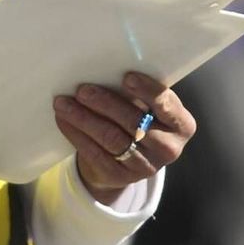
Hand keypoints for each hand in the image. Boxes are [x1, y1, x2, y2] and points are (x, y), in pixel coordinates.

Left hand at [52, 71, 195, 204]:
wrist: (126, 162)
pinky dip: (76, 134)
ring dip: (83, 118)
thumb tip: (104, 67)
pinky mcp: (120, 177)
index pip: (166, 105)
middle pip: (134, 122)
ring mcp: (145, 166)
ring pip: (111, 138)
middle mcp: (169, 148)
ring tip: (63, 103)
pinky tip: (62, 120)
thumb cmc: (136, 119)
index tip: (126, 77)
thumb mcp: (146, 106)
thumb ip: (136, 91)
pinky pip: (94, 153)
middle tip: (82, 90)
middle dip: (105, 104)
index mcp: (181, 125)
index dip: (147, 91)